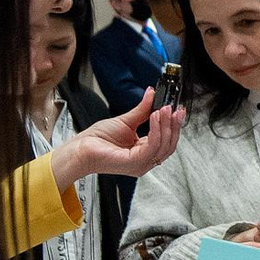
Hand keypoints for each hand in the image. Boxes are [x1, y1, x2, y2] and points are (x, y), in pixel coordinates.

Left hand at [52, 90, 184, 187]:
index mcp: (144, 153)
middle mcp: (145, 161)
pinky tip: (154, 117)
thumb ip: (142, 110)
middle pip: (169, 145)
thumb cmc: (98, 139)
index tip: (177, 109)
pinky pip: (152, 146)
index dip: (173, 125)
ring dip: (165, 125)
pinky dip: (156, 130)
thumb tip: (152, 94)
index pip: (166, 141)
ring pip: (164, 146)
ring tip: (162, 109)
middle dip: (173, 125)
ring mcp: (141, 164)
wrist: (82, 148)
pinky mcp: (135, 163)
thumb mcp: (126, 120)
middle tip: (172, 108)